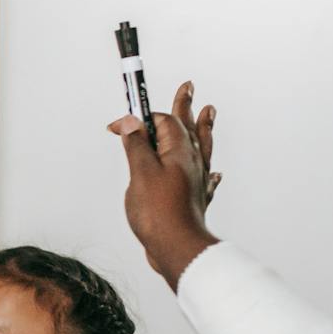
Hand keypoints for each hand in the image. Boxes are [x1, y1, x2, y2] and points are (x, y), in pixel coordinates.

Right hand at [109, 80, 220, 290]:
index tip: (118, 124)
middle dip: (184, 106)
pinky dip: (207, 170)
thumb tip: (132, 122)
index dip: (139, 118)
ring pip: (201, 147)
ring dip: (203, 128)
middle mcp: (191, 161)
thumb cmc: (158, 212)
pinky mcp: (194, 199)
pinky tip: (214, 173)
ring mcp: (196, 180)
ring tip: (210, 112)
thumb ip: (136, 145)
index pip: (160, 121)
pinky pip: (205, 177)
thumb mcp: (140, 172)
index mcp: (179, 150)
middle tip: (188, 87)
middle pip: (187, 126)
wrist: (177, 247)